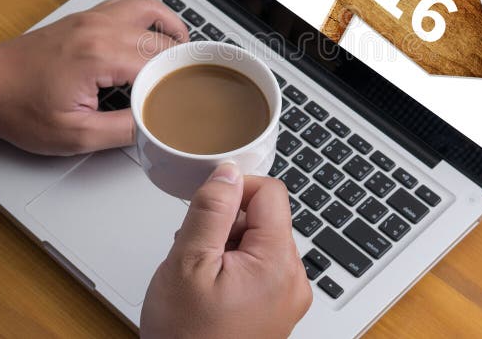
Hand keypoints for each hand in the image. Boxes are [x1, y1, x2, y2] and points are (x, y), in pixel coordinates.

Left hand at [0, 0, 188, 153]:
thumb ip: (121, 130)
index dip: (180, 84)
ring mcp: (92, 17)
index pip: (160, 65)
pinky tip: (154, 33)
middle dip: (182, 60)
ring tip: (185, 51)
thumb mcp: (73, 134)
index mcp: (100, 56)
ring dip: (172, 27)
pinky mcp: (85, 16)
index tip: (190, 101)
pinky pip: (129, 4)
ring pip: (150, 7)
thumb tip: (154, 125)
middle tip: (193, 83)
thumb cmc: (19, 108)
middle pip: (161, 37)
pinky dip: (151, 15)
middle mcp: (100, 29)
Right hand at [142, 164, 311, 338]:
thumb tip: (228, 171)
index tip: (207, 204)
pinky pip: (258, 269)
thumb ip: (211, 210)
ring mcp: (287, 297)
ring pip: (259, 242)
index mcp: (278, 263)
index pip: (271, 192)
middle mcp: (293, 279)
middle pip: (266, 218)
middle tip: (195, 250)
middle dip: (227, 223)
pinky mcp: (276, 310)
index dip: (236, 189)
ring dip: (226, 245)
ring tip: (199, 274)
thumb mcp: (188, 262)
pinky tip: (208, 287)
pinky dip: (232, 267)